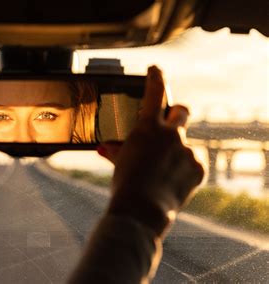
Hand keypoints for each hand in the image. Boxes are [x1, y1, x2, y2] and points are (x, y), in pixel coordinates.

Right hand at [97, 66, 203, 235]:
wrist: (141, 208)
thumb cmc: (125, 184)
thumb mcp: (120, 162)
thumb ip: (119, 150)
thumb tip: (107, 148)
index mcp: (148, 127)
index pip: (155, 92)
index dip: (156, 78)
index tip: (156, 70)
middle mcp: (171, 133)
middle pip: (181, 111)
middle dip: (177, 112)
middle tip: (171, 119)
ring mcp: (187, 150)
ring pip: (184, 143)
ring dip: (175, 151)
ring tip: (162, 172)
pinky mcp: (198, 167)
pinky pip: (192, 162)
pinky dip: (183, 169)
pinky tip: (171, 182)